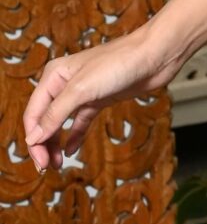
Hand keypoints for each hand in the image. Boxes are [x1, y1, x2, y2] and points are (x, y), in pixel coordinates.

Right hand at [24, 27, 169, 170]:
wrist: (155, 56)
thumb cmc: (119, 63)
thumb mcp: (82, 90)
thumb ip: (56, 114)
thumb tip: (34, 136)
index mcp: (53, 76)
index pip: (33, 113)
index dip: (33, 138)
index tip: (39, 160)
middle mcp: (63, 84)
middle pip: (45, 119)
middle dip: (43, 143)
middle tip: (47, 167)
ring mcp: (82, 93)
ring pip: (61, 122)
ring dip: (56, 143)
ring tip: (57, 163)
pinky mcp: (99, 100)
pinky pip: (80, 122)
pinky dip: (74, 136)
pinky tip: (70, 151)